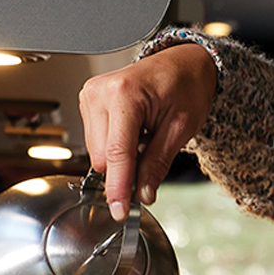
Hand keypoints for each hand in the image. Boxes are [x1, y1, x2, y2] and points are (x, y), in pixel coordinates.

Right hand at [79, 42, 218, 219]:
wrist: (183, 63)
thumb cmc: (186, 86)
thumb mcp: (181, 128)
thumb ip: (158, 162)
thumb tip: (143, 193)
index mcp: (125, 94)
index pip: (117, 154)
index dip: (118, 188)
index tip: (120, 211)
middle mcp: (101, 93)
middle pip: (104, 158)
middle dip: (126, 170)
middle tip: (152, 154)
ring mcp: (90, 95)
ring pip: (97, 153)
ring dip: (120, 157)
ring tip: (144, 135)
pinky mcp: (87, 101)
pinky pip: (95, 141)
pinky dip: (115, 146)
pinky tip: (132, 131)